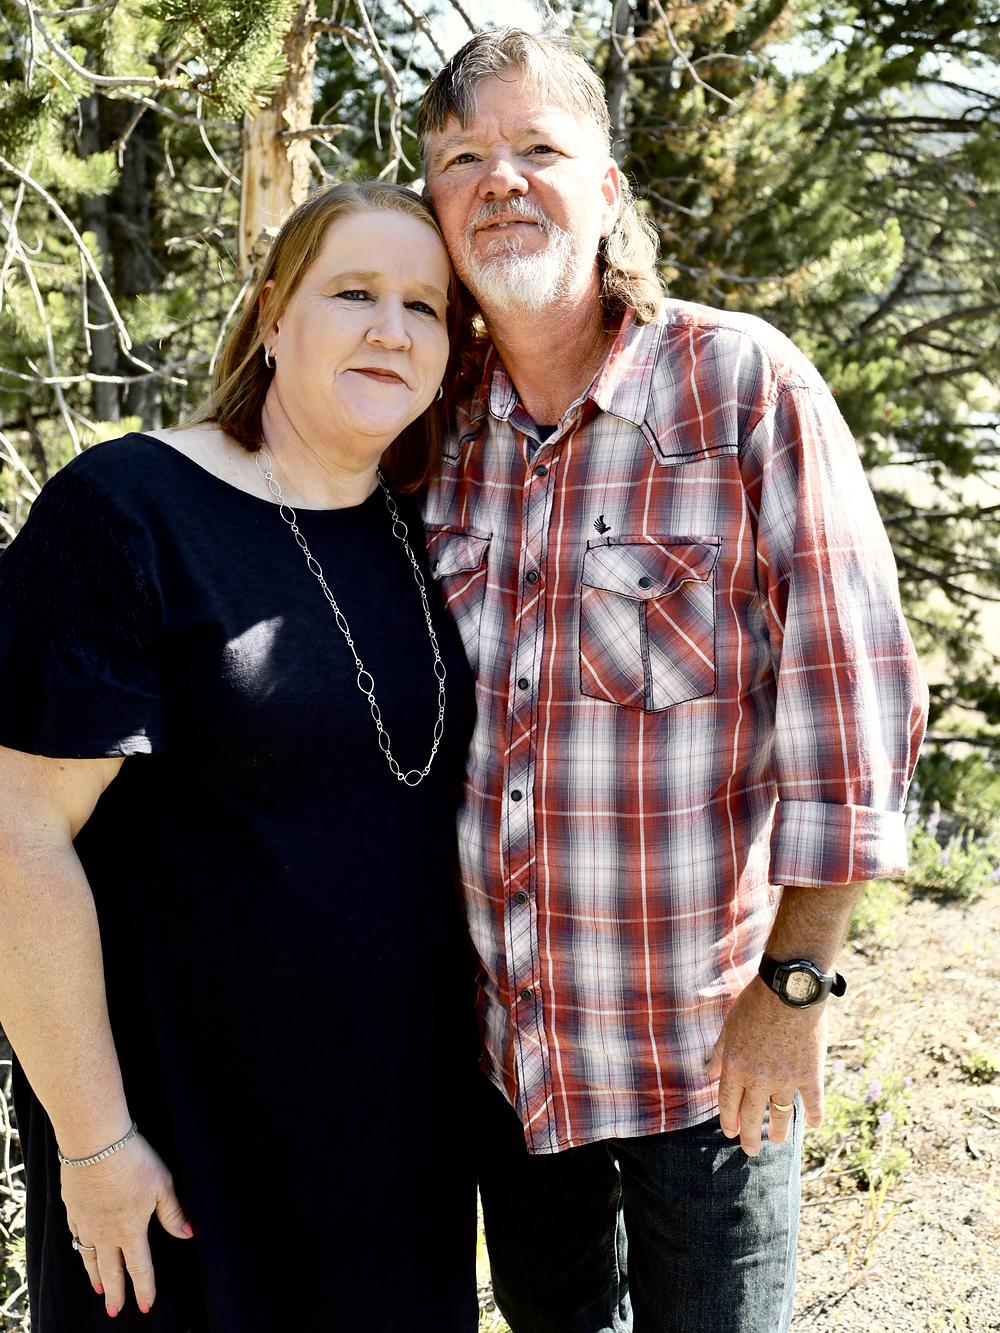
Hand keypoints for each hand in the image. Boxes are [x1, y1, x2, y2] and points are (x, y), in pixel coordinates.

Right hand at [61, 1131, 192, 1317]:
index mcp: (131, 1229)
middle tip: (114, 1312)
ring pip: (90, 1257)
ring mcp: (86, 1221)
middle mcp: (106, 1232)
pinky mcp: (73, 1208)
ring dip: (95, 1276)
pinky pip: (76, 1236)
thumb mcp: (162, 1184)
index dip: (144, 1288)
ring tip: (98, 1290)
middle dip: (115, 1293)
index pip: (139, 1267)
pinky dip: (80, 1249)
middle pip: (111, 1270)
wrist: (96, 1144)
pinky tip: (82, 1250)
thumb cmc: (134, 1161)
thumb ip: (173, 1212)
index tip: (145, 1306)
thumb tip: (188, 1234)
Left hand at [706, 976, 826, 1156]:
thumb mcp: (729, 1026)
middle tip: (750, 1150)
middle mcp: (758, 1079)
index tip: (730, 1132)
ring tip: (778, 1141)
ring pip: (781, 1114)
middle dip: (750, 1137)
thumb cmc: (755, 1004)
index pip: (728, 1103)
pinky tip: (814, 1124)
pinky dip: (814, 1114)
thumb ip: (719, 1053)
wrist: (789, 991)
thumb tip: (708, 1072)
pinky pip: (812, 1102)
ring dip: (779, 1131)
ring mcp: (786, 1080)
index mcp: (735, 1067)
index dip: (729, 1120)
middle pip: (752, 1116)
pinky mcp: (809, 1075)